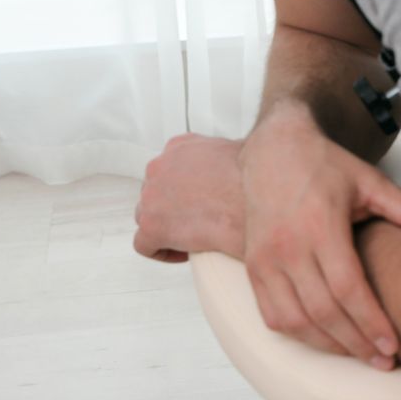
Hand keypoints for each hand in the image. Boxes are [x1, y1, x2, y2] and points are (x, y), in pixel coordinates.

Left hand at [134, 134, 247, 263]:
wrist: (256, 202)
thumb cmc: (255, 181)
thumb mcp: (244, 151)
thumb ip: (230, 155)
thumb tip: (243, 164)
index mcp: (180, 146)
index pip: (168, 168)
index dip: (182, 189)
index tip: (200, 200)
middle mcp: (160, 167)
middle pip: (155, 193)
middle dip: (174, 208)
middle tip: (199, 219)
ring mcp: (151, 196)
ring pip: (147, 217)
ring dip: (167, 228)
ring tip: (193, 237)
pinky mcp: (151, 226)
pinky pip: (144, 245)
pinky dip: (161, 251)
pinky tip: (185, 253)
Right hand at [240, 105, 400, 369]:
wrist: (273, 152)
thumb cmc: (326, 166)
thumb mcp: (369, 181)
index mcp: (321, 227)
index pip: (348, 289)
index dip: (371, 322)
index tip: (394, 345)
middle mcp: (288, 247)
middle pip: (324, 311)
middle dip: (356, 343)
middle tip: (384, 361)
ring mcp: (266, 261)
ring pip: (296, 320)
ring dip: (329, 345)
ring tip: (360, 356)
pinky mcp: (252, 268)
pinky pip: (273, 315)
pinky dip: (299, 334)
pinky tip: (326, 340)